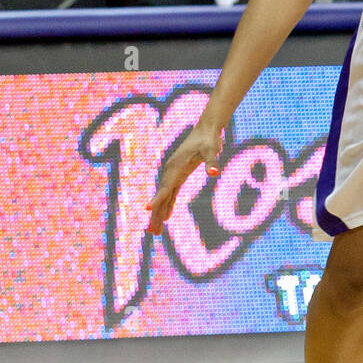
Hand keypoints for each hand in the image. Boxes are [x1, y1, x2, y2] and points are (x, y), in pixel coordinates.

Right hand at [146, 120, 224, 235]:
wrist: (206, 130)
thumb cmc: (209, 139)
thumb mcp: (212, 150)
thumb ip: (212, 161)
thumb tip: (215, 172)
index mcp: (175, 167)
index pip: (165, 187)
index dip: (157, 199)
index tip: (147, 210)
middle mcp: (170, 172)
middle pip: (161, 196)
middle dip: (155, 214)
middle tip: (152, 232)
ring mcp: (173, 174)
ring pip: (164, 197)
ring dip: (159, 214)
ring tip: (154, 232)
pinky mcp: (179, 176)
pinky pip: (171, 194)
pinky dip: (167, 206)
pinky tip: (166, 218)